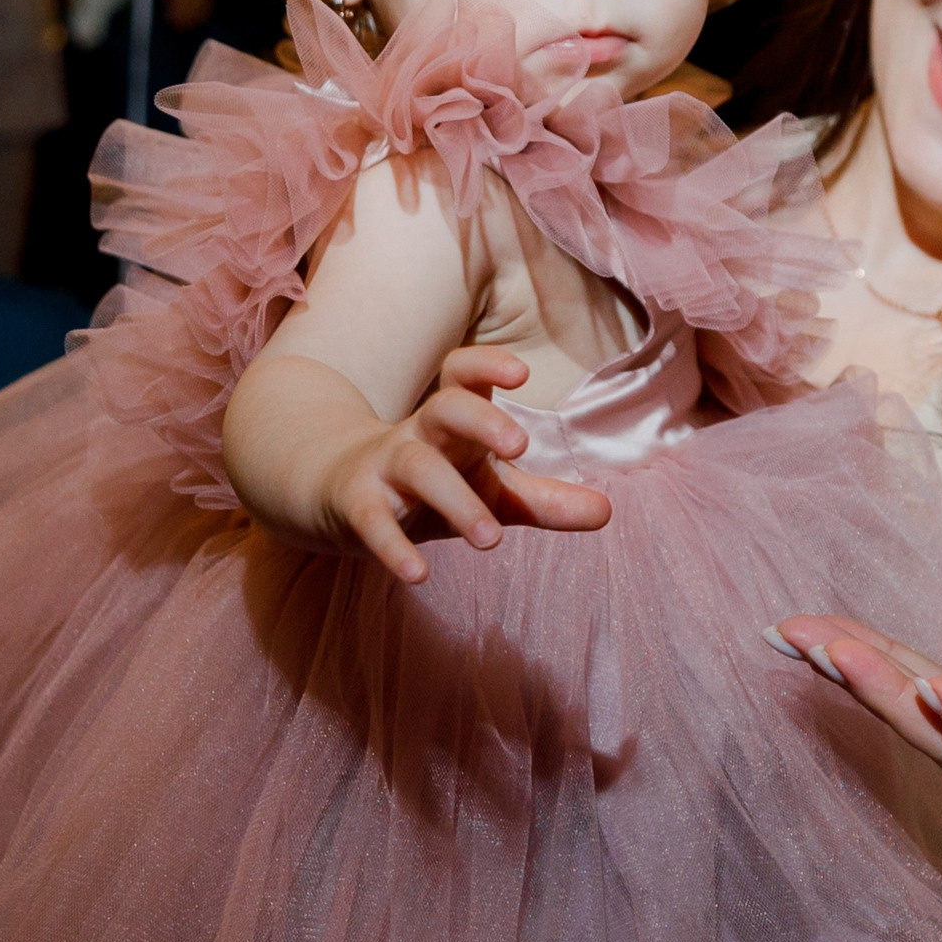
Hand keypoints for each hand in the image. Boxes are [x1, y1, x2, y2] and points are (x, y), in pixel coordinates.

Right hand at [320, 349, 613, 585]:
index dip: (486, 365)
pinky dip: (393, 548)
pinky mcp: (357, 507)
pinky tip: (418, 576)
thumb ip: (543, 501)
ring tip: (491, 540)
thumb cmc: (430, 485)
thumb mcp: (488, 491)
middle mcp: (418, 434)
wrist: (334, 494)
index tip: (520, 372)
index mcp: (452, 422)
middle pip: (445, 408)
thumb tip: (607, 512)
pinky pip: (372, 521)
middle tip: (519, 447)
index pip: (462, 375)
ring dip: (455, 500)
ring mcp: (383, 468)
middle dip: (481, 419)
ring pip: (418, 467)